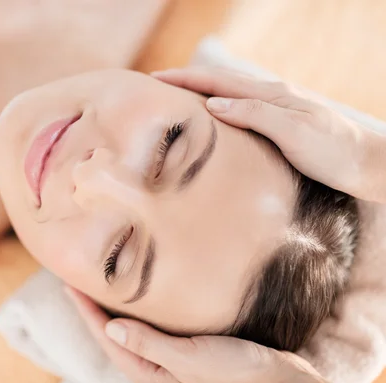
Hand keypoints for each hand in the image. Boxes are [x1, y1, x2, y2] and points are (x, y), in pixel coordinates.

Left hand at [65, 287, 314, 382]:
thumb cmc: (239, 378)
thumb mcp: (192, 360)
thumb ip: (150, 344)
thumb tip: (110, 327)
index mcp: (151, 377)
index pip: (108, 338)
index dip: (86, 310)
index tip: (70, 284)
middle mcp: (156, 373)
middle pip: (115, 336)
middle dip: (96, 309)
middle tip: (81, 280)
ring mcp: (171, 366)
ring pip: (134, 333)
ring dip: (117, 310)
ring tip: (104, 286)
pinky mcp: (188, 357)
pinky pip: (154, 333)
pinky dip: (143, 315)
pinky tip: (145, 302)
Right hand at [152, 67, 385, 202]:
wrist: (367, 165)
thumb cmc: (334, 152)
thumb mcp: (295, 133)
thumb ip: (255, 115)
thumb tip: (213, 105)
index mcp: (270, 95)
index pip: (218, 82)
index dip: (185, 79)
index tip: (155, 79)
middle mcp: (270, 97)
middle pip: (219, 82)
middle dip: (186, 80)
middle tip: (157, 84)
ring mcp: (274, 109)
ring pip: (228, 93)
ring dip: (199, 91)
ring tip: (175, 96)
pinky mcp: (278, 123)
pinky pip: (238, 108)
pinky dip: (215, 105)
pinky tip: (211, 115)